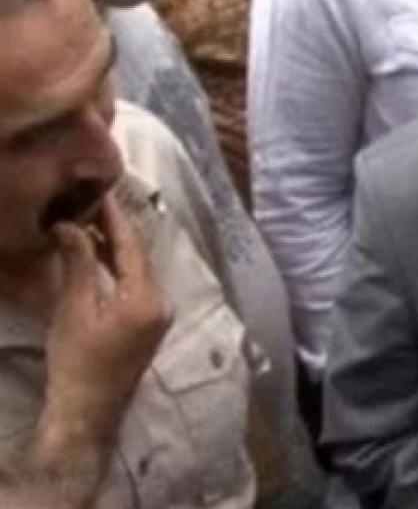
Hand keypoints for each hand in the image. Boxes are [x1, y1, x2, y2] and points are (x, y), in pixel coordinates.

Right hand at [41, 195, 171, 444]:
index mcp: (147, 297)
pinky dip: (118, 267)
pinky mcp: (149, 324)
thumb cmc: (78, 362)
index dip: (115, 218)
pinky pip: (136, 284)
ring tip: (89, 222)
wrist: (88, 411)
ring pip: (137, 269)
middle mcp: (161, 302)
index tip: (100, 191)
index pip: (132, 246)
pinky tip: (98, 255)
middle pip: (139, 255)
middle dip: (116, 229)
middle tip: (90, 202)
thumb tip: (70, 225)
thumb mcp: (74, 308)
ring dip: (115, 247)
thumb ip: (78, 263)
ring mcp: (158, 314)